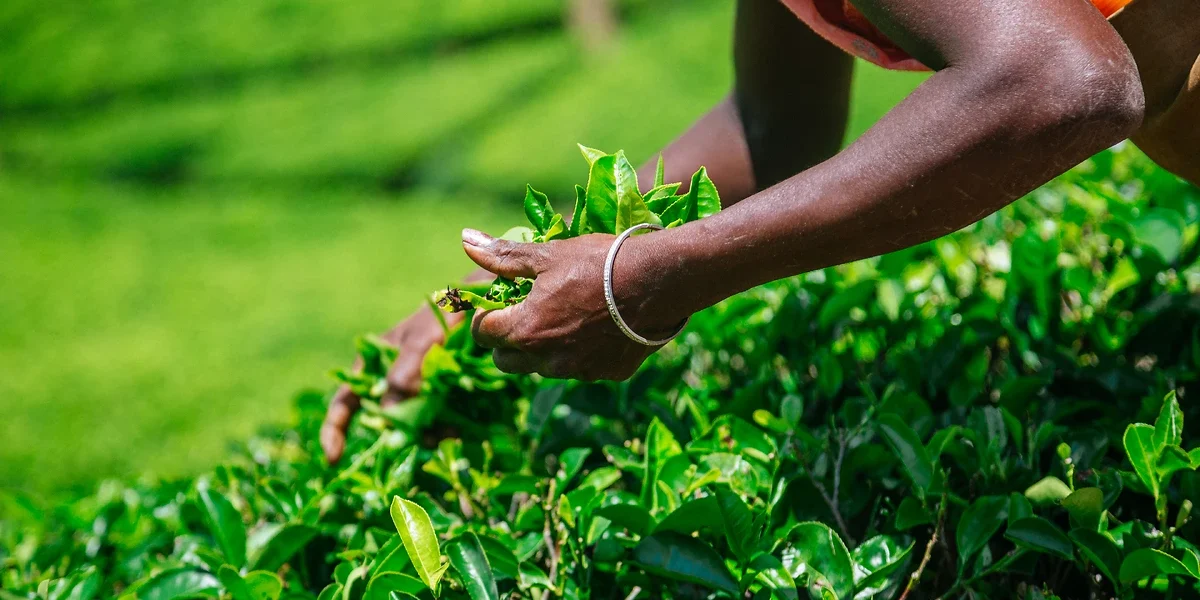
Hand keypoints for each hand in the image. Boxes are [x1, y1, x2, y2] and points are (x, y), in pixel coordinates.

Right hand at [320, 304, 464, 462]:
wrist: (477, 312)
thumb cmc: (439, 318)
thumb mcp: (420, 339)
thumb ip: (404, 371)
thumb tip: (389, 412)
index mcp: (372, 368)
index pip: (344, 403)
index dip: (334, 431)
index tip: (333, 459)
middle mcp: (391, 386)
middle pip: (382, 422)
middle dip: (397, 436)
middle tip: (423, 438)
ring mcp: (415, 396)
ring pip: (411, 428)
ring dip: (426, 435)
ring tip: (450, 431)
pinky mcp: (440, 403)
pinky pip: (436, 425)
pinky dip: (444, 430)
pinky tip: (459, 428)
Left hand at [461, 228, 688, 380]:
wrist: (660, 281)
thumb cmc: (599, 262)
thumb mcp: (548, 255)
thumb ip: (503, 256)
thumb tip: (465, 239)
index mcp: (524, 331)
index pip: (482, 334)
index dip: (485, 316)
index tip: (499, 300)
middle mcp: (546, 360)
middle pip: (505, 361)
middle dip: (507, 339)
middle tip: (525, 311)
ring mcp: (578, 372)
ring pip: (543, 367)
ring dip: (542, 348)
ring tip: (563, 315)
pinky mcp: (607, 374)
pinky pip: (580, 368)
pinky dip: (579, 352)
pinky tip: (597, 326)